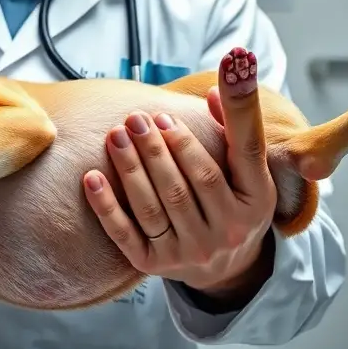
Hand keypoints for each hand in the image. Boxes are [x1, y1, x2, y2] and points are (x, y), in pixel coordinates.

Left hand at [83, 50, 276, 300]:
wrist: (225, 265)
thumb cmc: (235, 200)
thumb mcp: (248, 168)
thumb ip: (238, 126)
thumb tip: (222, 82)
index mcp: (256, 201)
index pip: (232, 162)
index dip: (198, 136)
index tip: (167, 113)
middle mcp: (227, 231)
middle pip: (187, 184)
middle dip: (156, 149)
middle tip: (136, 119)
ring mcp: (191, 252)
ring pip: (155, 205)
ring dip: (131, 168)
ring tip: (116, 136)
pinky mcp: (156, 265)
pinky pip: (127, 234)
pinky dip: (107, 206)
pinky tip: (91, 178)